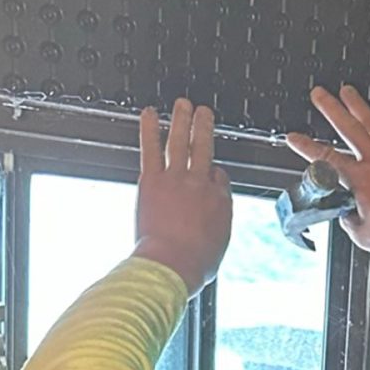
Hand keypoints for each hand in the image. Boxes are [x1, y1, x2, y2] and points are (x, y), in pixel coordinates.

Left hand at [135, 99, 233, 291]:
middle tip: (204, 113)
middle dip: (205, 128)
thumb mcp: (218, 245)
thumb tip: (213, 219)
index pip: (220, 177)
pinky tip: (149, 114)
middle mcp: (200, 185)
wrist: (171, 265)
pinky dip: (150, 129)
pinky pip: (151, 148)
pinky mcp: (152, 180)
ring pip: (181, 142)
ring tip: (183, 105)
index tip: (209, 172)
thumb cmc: (193, 264)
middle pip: (205, 149)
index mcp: (220, 202)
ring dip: (183, 120)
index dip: (214, 173)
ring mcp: (176, 179)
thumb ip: (217, 224)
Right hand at [286, 84, 369, 259]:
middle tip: (319, 93)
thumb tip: (348, 215)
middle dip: (330, 107)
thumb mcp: (366, 236)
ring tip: (347, 91)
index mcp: (361, 179)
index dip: (306, 147)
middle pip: (348, 126)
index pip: (325, 158)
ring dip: (357, 104)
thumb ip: (351, 221)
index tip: (293, 137)